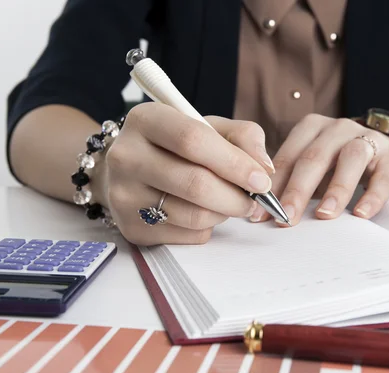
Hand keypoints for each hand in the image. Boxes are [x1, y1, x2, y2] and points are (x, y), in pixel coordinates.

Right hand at [101, 103, 274, 244]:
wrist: (131, 171)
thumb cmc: (176, 146)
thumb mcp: (208, 127)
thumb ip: (242, 137)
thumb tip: (264, 168)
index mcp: (145, 120)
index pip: (193, 140)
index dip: (234, 163)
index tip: (262, 180)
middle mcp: (126, 156)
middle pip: (195, 184)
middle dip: (236, 196)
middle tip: (255, 200)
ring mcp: (124, 195)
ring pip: (194, 215)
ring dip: (224, 213)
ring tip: (229, 203)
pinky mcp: (131, 228)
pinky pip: (187, 236)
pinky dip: (208, 228)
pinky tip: (204, 213)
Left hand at [249, 114, 388, 224]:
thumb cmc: (339, 164)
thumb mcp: (314, 167)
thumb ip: (290, 182)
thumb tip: (259, 213)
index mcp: (312, 128)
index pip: (288, 157)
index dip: (273, 186)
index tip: (259, 214)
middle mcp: (338, 129)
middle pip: (315, 157)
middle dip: (297, 190)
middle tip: (285, 217)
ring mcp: (368, 140)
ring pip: (350, 159)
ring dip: (336, 189)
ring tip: (324, 215)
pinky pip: (383, 177)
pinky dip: (373, 196)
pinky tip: (361, 214)